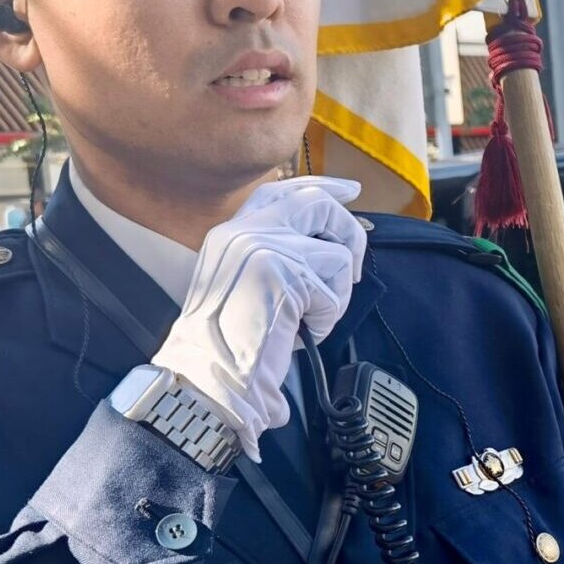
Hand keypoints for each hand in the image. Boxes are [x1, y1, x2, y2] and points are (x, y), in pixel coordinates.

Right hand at [149, 176, 365, 459]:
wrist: (210, 376)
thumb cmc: (230, 345)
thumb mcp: (248, 285)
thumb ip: (276, 255)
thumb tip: (327, 244)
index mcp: (229, 233)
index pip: (281, 191)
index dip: (320, 187)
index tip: (350, 191)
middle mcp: (243, 231)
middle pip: (318, 203)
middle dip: (348, 232)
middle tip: (354, 265)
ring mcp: (263, 248)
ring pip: (337, 254)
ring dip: (334, 295)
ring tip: (305, 319)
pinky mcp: (285, 273)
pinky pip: (336, 290)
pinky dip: (327, 318)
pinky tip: (300, 332)